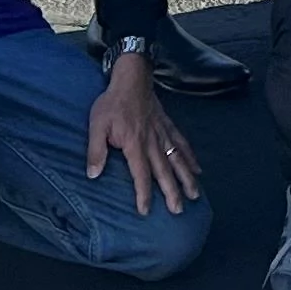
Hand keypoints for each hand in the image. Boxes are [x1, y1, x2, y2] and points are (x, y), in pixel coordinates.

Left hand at [83, 56, 197, 215]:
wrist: (132, 78)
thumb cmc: (112, 103)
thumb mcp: (97, 125)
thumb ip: (96, 150)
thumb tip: (93, 174)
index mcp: (134, 144)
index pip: (141, 173)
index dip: (143, 193)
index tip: (146, 211)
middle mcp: (152, 142)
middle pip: (164, 171)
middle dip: (172, 192)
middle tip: (178, 210)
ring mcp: (163, 134)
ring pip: (177, 160)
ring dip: (186, 178)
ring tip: (194, 195)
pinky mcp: (168, 126)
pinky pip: (182, 144)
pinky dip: (190, 157)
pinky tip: (198, 169)